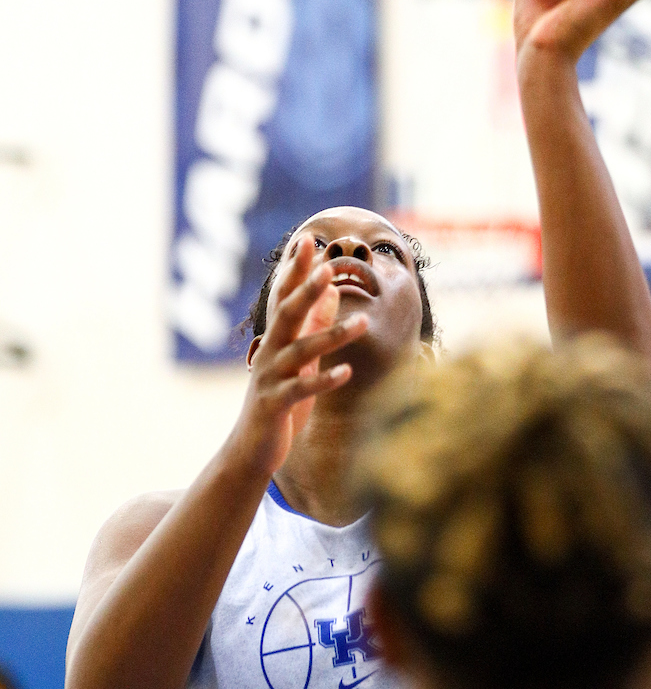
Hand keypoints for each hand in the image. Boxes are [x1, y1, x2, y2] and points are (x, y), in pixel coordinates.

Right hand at [239, 235, 367, 474]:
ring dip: (332, 336)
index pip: (284, 296)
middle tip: (328, 266)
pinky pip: (301, 390)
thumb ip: (314, 324)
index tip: (307, 239)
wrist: (251, 449)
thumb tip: (333, 290)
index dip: (295, 269)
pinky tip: (346, 372)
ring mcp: (270, 378)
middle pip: (288, 314)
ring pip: (301, 351)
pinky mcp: (275, 405)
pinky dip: (324, 380)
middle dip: (307, 289)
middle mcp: (270, 352)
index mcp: (276, 339)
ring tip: (362, 324)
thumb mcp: (300, 358)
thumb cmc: (280, 400)